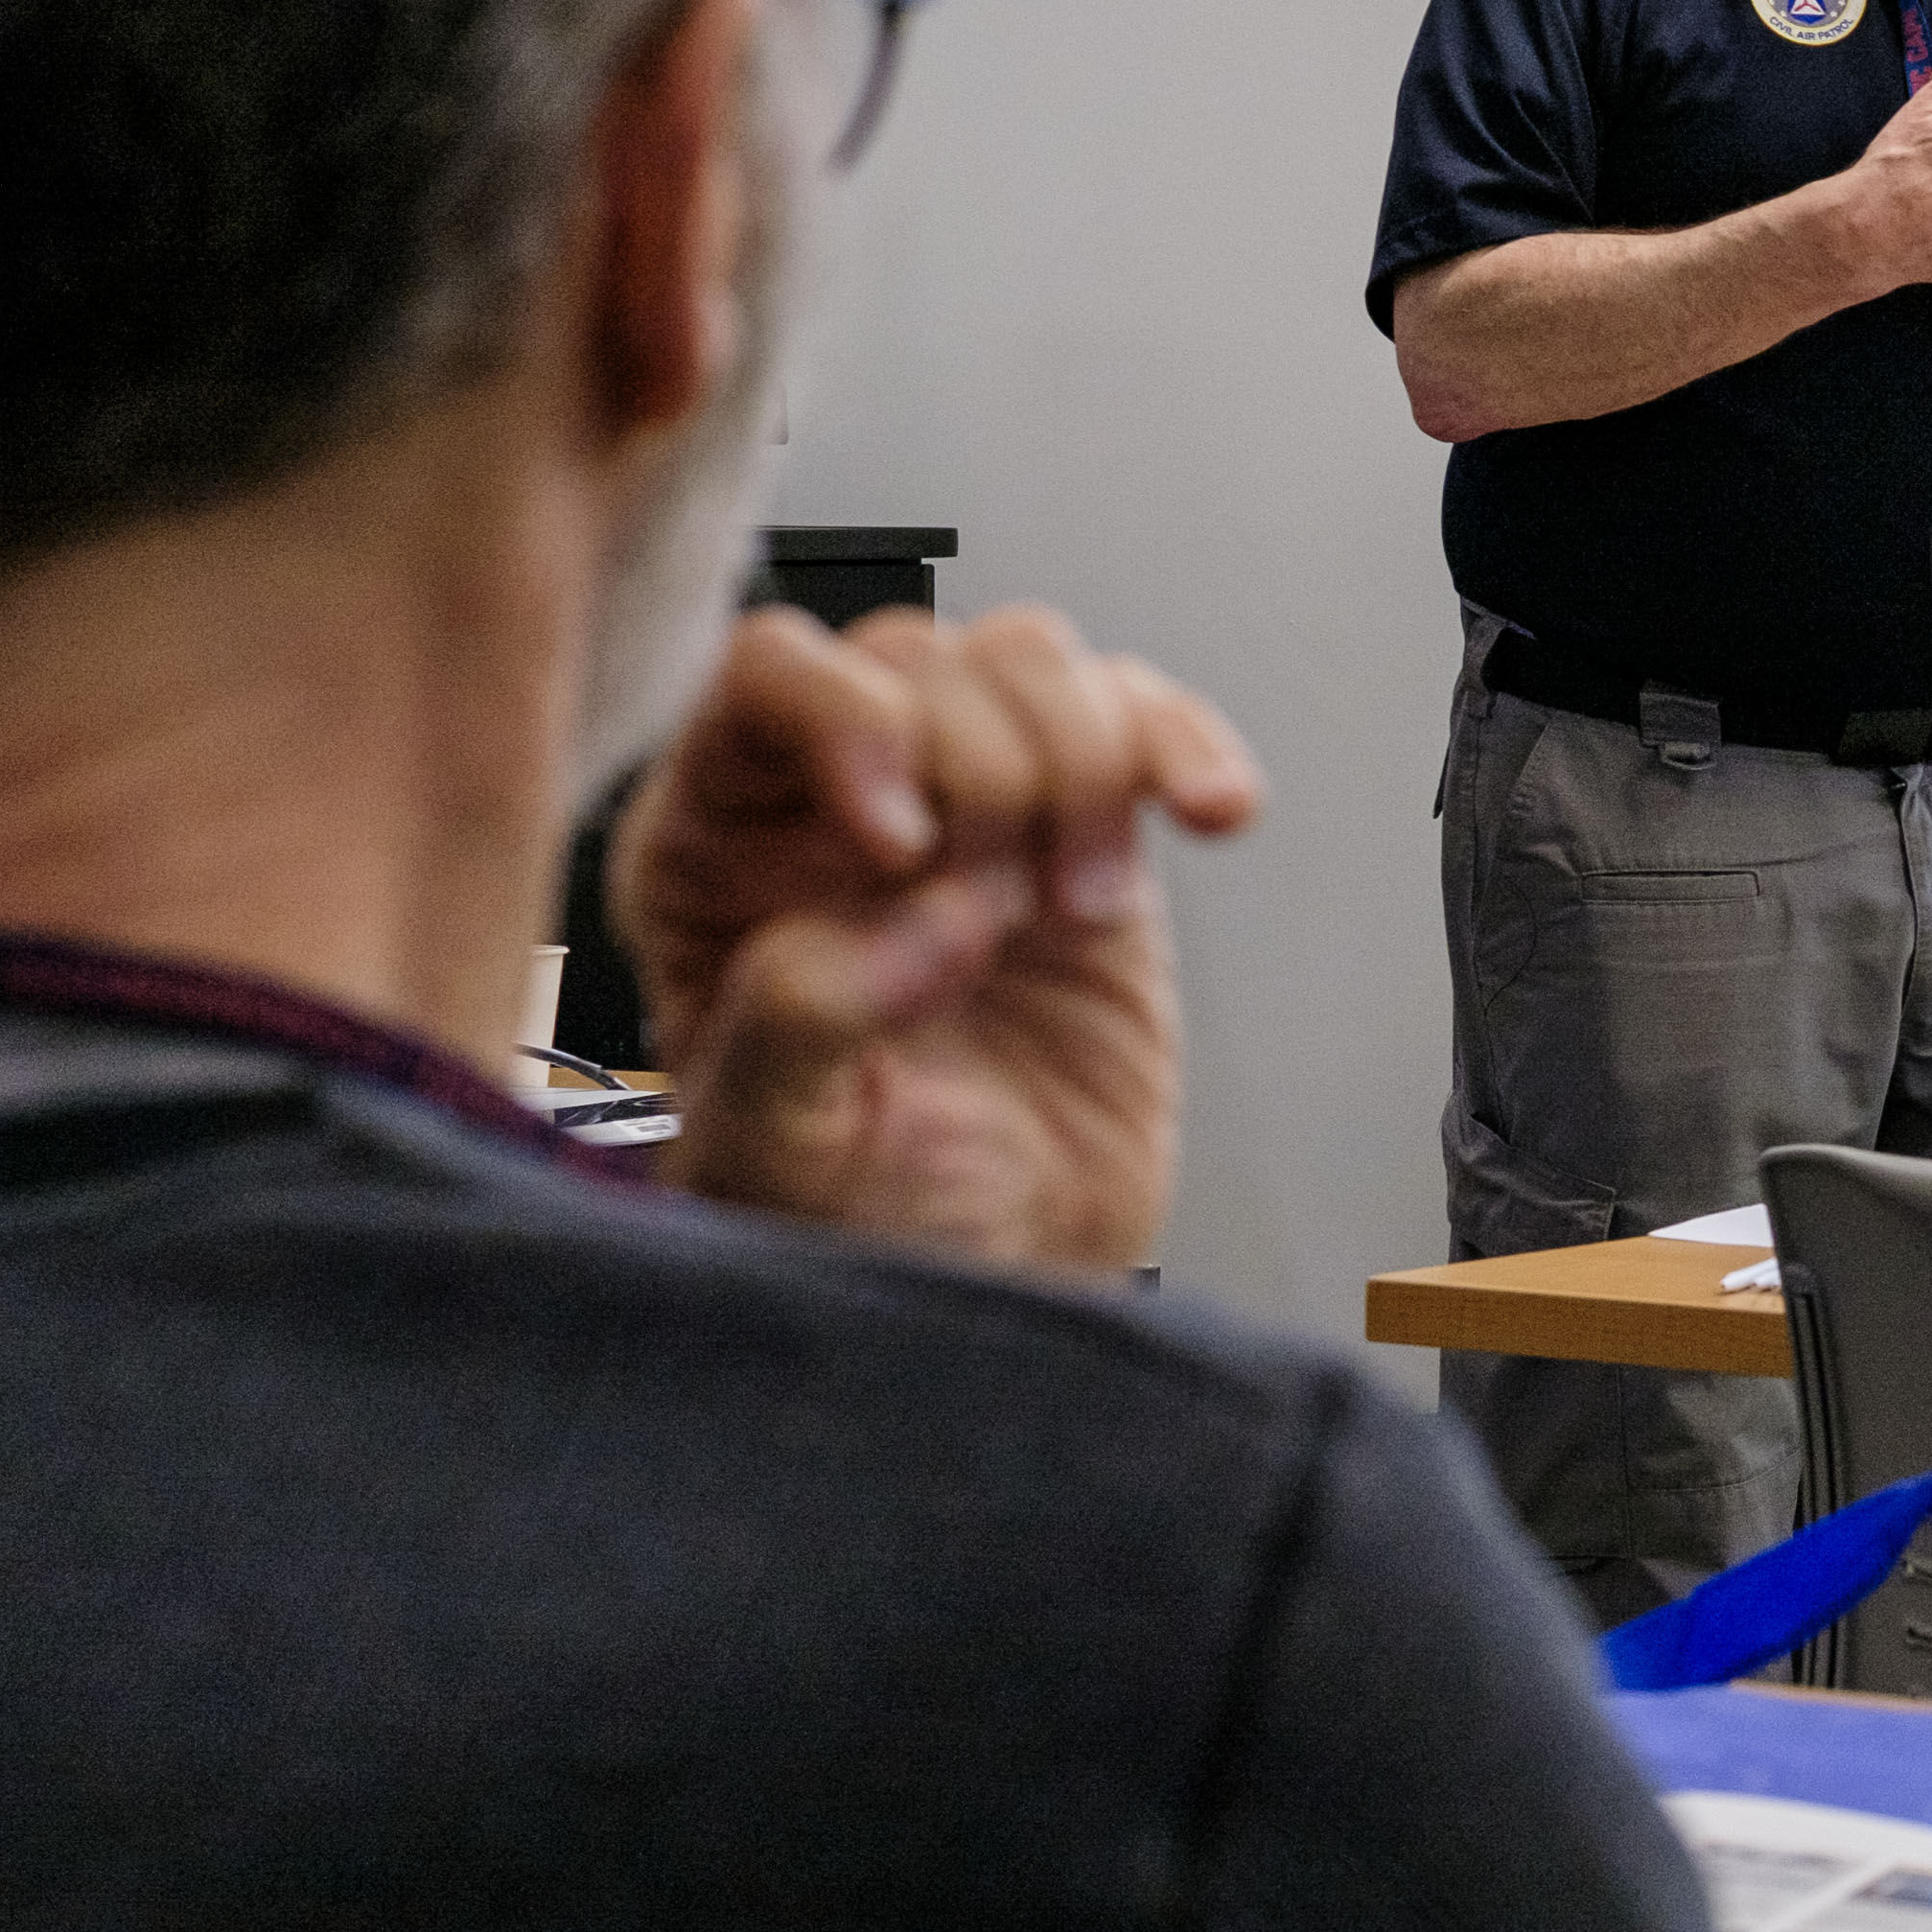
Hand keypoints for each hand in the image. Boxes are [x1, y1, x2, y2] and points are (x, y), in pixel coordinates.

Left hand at [618, 604, 1265, 1274]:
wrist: (1001, 1276)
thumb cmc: (857, 1221)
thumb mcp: (774, 1154)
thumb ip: (798, 1021)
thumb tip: (916, 912)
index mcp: (718, 850)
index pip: (769, 678)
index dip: (852, 723)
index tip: (907, 846)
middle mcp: (835, 801)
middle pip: (918, 656)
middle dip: (986, 776)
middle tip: (1003, 917)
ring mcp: (971, 802)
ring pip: (1031, 660)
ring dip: (1084, 768)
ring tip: (1082, 907)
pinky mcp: (1089, 824)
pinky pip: (1146, 719)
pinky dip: (1190, 750)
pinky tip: (1213, 814)